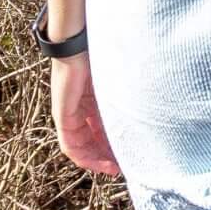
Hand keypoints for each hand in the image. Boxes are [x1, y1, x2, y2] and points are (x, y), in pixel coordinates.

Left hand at [51, 52, 120, 176]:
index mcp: (92, 99)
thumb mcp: (116, 82)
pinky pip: (70, 143)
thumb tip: (148, 107)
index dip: (113, 142)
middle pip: (91, 139)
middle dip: (106, 154)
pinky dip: (83, 155)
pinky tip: (97, 161)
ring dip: (96, 159)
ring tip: (112, 167)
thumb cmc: (100, 55)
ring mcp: (69, 113)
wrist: (78, 42)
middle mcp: (80, 108)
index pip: (101, 128)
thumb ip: (124, 96)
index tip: (128, 153)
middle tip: (122, 166)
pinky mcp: (62, 116)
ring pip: (81, 145)